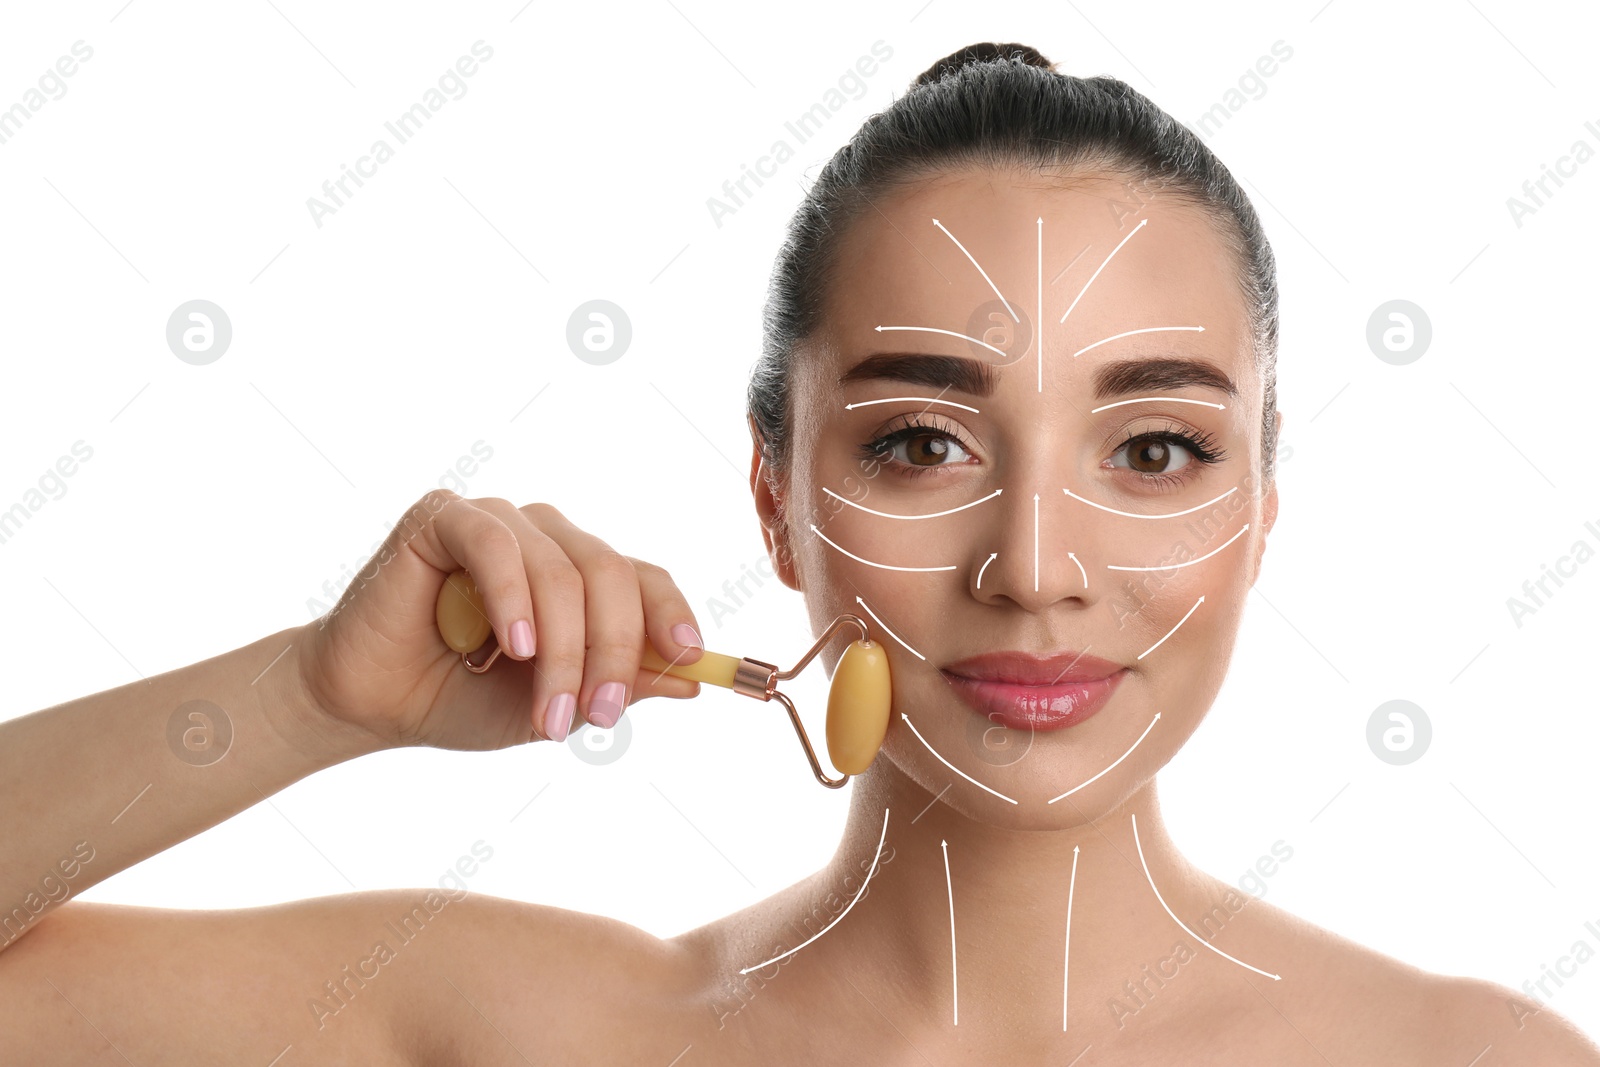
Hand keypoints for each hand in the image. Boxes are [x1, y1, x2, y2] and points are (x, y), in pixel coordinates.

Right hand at [286, 490, 703, 755]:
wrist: (371, 704)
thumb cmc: (461, 698)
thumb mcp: (556, 705)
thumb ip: (620, 687)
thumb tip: (693, 681)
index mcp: (580, 572)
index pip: (643, 578)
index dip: (671, 614)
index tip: (690, 657)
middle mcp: (547, 537)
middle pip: (611, 574)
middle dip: (613, 652)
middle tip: (598, 716)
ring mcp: (498, 521)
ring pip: (560, 570)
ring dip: (563, 650)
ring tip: (546, 712)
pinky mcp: (444, 517)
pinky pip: (496, 545)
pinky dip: (513, 598)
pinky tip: (515, 647)